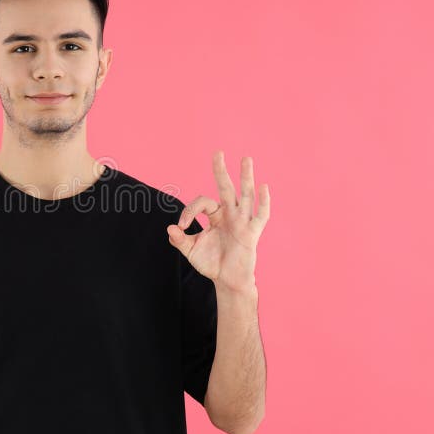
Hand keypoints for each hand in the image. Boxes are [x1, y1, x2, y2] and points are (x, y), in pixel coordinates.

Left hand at [166, 151, 269, 292]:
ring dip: (245, 177)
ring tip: (246, 159)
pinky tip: (264, 187)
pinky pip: (260, 216)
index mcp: (216, 216)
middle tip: (217, 152)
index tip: (181, 227)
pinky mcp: (251, 233)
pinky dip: (263, 202)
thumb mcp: (191, 251)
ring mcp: (242, 222)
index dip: (189, 211)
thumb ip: (180, 240)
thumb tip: (170, 229)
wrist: (227, 281)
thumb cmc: (211, 263)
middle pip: (226, 188)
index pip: (202, 203)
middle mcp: (230, 215)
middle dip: (221, 171)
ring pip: (245, 195)